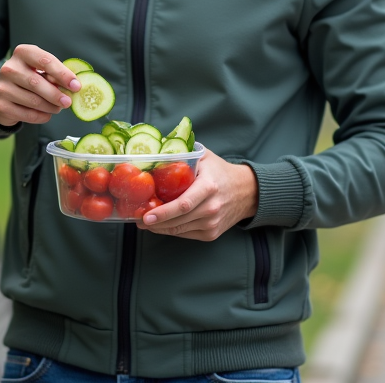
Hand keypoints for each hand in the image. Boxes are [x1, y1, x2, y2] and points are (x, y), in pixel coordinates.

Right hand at [0, 45, 80, 127]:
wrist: (3, 94)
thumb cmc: (28, 79)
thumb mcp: (40, 71)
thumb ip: (55, 75)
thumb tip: (74, 86)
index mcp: (22, 53)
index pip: (45, 61)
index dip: (63, 74)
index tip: (76, 86)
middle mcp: (9, 68)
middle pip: (37, 82)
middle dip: (56, 94)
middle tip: (68, 102)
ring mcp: (2, 87)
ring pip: (33, 101)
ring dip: (50, 107)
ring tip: (57, 108)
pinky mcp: (1, 106)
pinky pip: (27, 114)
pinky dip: (42, 116)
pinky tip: (46, 114)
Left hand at [139, 149, 257, 240]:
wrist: (247, 192)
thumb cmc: (221, 172)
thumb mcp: (205, 157)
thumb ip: (183, 154)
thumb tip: (156, 149)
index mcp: (209, 187)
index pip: (184, 204)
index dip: (163, 212)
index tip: (145, 215)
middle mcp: (211, 208)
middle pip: (178, 220)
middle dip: (155, 223)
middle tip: (137, 219)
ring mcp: (212, 224)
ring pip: (179, 230)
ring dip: (160, 228)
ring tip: (145, 222)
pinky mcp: (211, 234)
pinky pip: (186, 234)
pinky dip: (172, 230)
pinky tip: (162, 224)